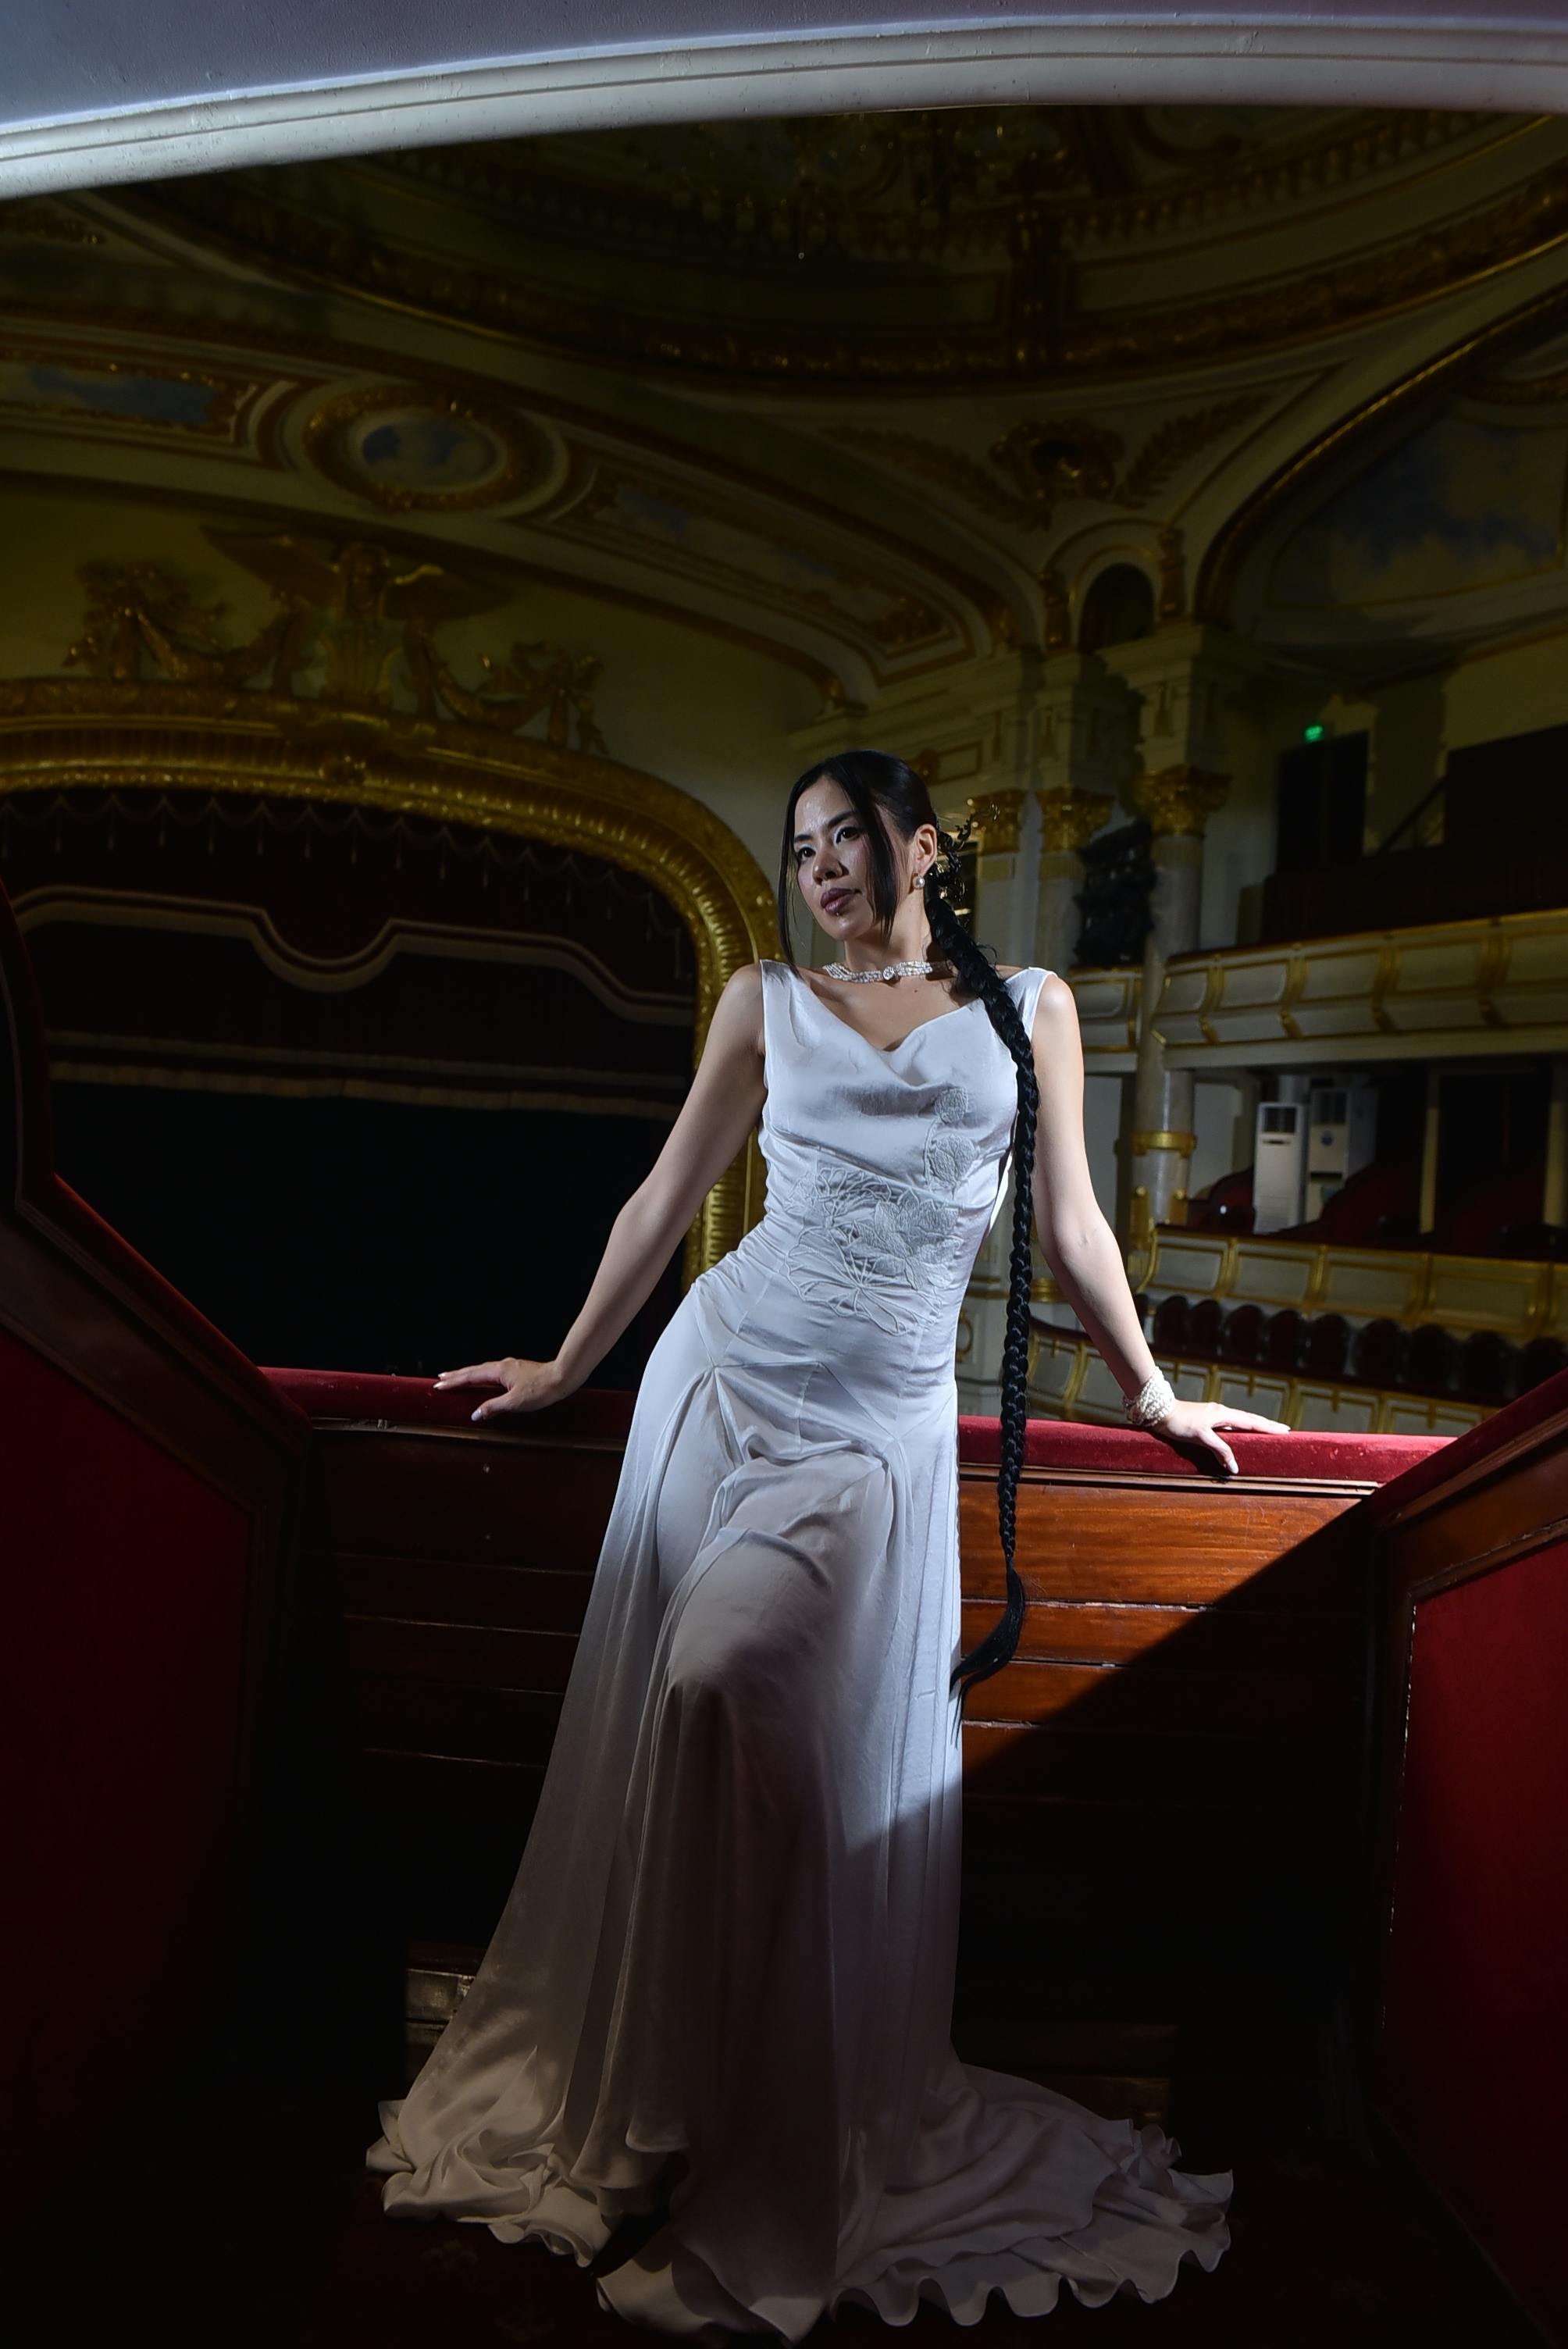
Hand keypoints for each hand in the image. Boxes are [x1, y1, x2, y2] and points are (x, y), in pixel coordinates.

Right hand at [432, 1356, 571, 1422]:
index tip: (438, 1384)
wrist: (562, 1377)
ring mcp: (510, 1366)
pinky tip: (485, 1379)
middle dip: (457, 1375)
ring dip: (468, 1374)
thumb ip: (493, 1407)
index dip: (453, 1382)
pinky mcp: (517, 1370)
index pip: (470, 1377)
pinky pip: (493, 1372)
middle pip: (474, 1370)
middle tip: (441, 1378)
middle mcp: (502, 1366)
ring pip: (483, 1370)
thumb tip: (475, 1413)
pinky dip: (482, 1375)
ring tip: (458, 1377)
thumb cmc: (541, 1389)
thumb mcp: (514, 1402)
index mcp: (498, 1371)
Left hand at [1156, 1397, 1291, 1477]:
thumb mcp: (1201, 1437)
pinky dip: (1241, 1428)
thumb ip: (1219, 1450)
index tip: (1284, 1430)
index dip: (1268, 1428)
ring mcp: (1214, 1415)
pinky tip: (1241, 1432)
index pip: (1251, 1422)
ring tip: (1267, 1431)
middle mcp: (1221, 1412)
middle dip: (1266, 1425)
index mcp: (1223, 1414)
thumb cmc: (1179, 1423)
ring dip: (1255, 1425)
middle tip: (1283, 1430)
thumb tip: (1235, 1466)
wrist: (1160, 1411)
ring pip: (1240, 1421)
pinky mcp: (1207, 1419)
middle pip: (1250, 1419)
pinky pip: (1230, 1424)